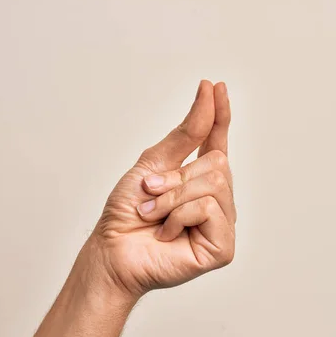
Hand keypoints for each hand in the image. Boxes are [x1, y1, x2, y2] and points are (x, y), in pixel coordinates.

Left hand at [90, 80, 234, 298]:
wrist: (112, 250)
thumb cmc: (128, 213)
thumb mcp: (153, 164)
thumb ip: (187, 133)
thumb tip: (208, 93)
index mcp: (200, 181)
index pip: (217, 142)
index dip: (219, 115)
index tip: (217, 86)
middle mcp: (217, 201)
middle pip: (217, 163)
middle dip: (175, 176)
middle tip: (151, 194)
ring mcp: (222, 224)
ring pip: (214, 184)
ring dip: (172, 197)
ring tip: (154, 216)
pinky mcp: (223, 247)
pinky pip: (209, 209)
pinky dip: (178, 216)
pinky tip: (167, 234)